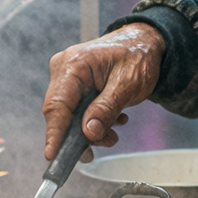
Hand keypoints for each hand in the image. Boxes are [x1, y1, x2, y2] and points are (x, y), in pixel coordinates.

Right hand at [40, 24, 165, 161]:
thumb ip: (106, 108)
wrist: (143, 42)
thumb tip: (88, 133)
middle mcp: (64, 69)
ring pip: (68, 115)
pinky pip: (76, 110)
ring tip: (112, 134)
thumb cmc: (138, 56)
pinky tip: (112, 121)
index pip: (57, 105)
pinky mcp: (73, 84)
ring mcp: (66, 76)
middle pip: (60, 113)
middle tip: (99, 148)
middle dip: (79, 136)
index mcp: (74, 64)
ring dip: (89, 131)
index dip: (54, 133)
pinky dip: (91, 122)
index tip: (53, 155)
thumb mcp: (128, 84)